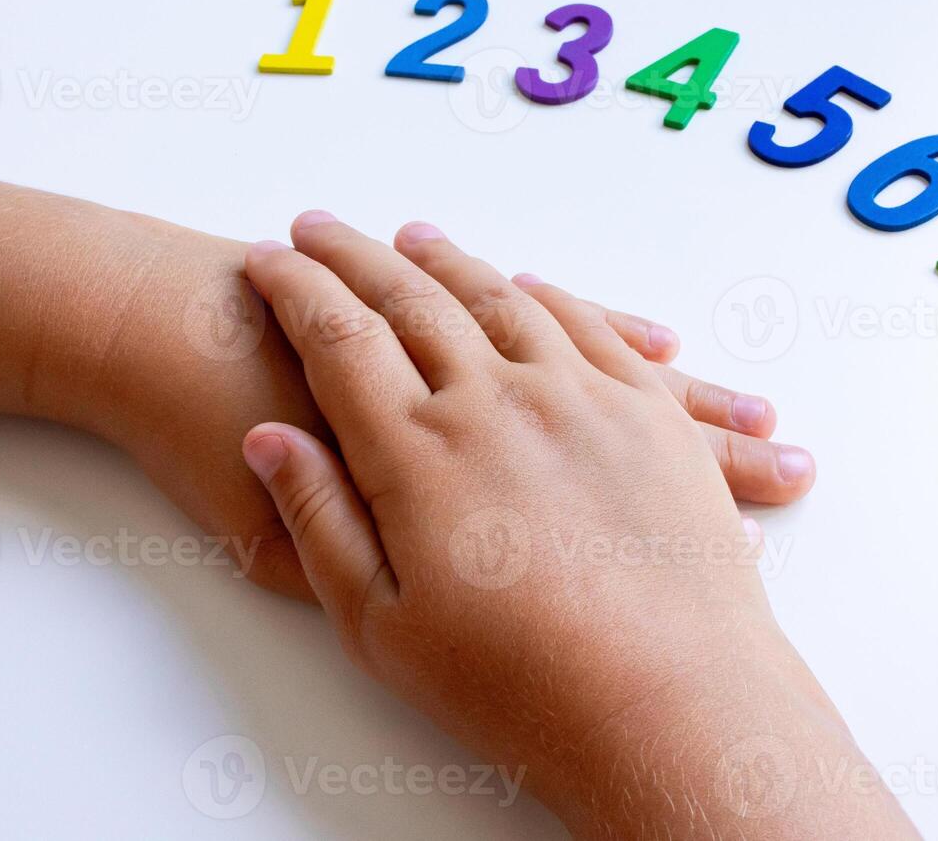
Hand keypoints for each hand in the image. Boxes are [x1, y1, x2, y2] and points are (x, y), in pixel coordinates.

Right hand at [237, 216, 915, 837]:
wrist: (669, 709)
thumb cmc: (516, 686)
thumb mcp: (380, 626)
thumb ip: (322, 521)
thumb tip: (273, 440)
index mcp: (418, 449)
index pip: (338, 333)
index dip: (295, 288)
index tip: (268, 259)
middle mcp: (497, 401)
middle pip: (414, 297)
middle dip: (357, 256)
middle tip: (320, 227)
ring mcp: (579, 398)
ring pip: (503, 298)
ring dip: (451, 262)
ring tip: (415, 238)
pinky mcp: (644, 415)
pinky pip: (592, 329)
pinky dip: (553, 298)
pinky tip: (531, 284)